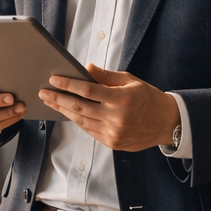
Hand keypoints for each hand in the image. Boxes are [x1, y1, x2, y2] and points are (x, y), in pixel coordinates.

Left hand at [38, 64, 179, 150]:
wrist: (167, 123)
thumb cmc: (149, 98)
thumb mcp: (131, 81)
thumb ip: (106, 76)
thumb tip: (86, 68)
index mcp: (121, 98)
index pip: (88, 90)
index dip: (68, 84)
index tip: (53, 79)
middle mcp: (116, 117)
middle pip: (79, 107)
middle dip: (58, 99)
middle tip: (43, 92)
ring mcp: (113, 132)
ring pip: (81, 121)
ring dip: (63, 111)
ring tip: (51, 102)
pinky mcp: (112, 143)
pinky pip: (89, 130)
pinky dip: (77, 121)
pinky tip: (67, 113)